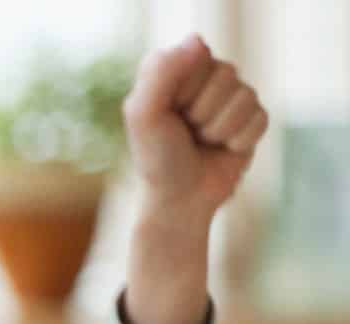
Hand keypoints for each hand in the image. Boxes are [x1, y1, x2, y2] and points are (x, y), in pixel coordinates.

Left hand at [125, 36, 267, 225]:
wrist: (181, 200)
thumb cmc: (157, 158)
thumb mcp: (145, 116)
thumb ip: (161, 74)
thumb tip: (198, 41)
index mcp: (172, 68)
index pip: (195, 56)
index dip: (182, 92)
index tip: (168, 114)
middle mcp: (203, 75)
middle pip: (225, 73)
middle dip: (202, 111)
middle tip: (186, 131)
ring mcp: (231, 95)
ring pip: (245, 95)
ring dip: (219, 128)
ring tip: (203, 141)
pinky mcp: (253, 117)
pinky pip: (260, 117)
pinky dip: (238, 140)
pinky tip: (223, 148)